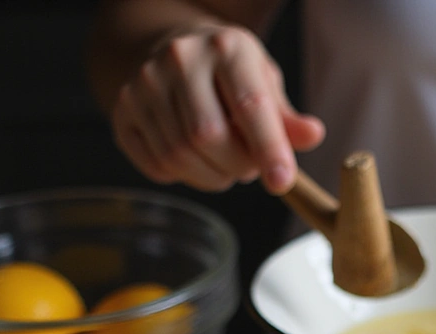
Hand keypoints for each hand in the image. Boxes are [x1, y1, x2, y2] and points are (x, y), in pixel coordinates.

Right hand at [111, 25, 324, 193]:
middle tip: (247, 165)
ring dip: (211, 176)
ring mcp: (144, 81)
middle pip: (208, 137)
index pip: (249, 106)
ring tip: (222, 162)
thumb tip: (312, 135)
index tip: (281, 182)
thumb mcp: (265, 86)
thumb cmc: (229, 76)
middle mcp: (180, 58)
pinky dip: (181, 176)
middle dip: (236, 166)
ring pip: (179, 156)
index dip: (268, 150)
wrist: (171, 50)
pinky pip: (155, 164)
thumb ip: (288, 119)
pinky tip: (193, 160)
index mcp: (226, 48)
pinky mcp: (122, 108)